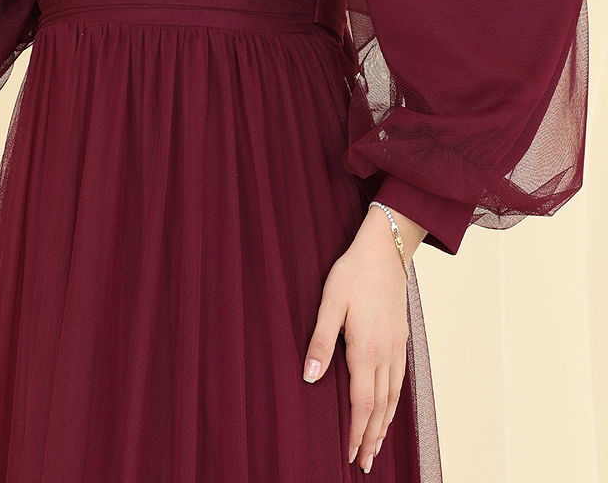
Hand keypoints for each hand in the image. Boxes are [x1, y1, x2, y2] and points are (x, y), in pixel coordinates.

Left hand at [303, 207, 422, 472]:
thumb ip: (320, 340)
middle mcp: (385, 354)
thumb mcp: (330, 302)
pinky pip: (400, 380)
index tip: (349, 454)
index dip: (356, 432)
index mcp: (364, 349)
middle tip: (364, 463)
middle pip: (380, 407)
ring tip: (377, 446)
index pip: (362, 403)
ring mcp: (396, 347)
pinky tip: (390, 408)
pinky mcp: (401, 338)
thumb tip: (309, 377)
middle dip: (371, 438)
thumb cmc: (353, 272)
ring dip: (385, 425)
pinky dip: (395, 403)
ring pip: (393, 397)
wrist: (387, 249)